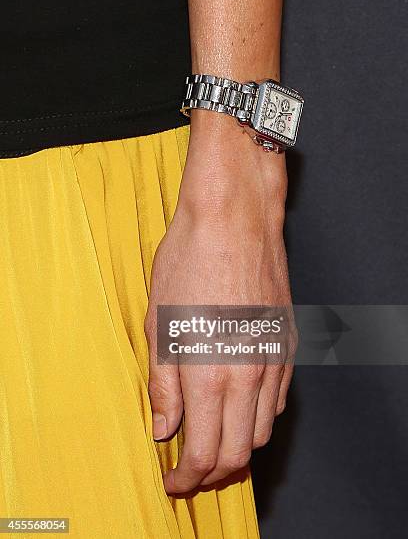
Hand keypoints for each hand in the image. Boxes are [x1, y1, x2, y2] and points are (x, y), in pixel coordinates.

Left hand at [144, 110, 295, 493]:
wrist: (234, 218)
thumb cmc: (190, 262)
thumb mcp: (160, 323)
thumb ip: (164, 384)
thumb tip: (163, 428)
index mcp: (210, 375)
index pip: (204, 454)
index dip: (187, 478)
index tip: (172, 481)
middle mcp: (249, 376)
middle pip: (238, 453)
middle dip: (213, 473)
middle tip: (190, 470)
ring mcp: (273, 360)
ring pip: (262, 430)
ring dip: (238, 446)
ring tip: (213, 438)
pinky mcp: (286, 343)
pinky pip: (278, 399)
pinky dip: (258, 416)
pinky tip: (239, 405)